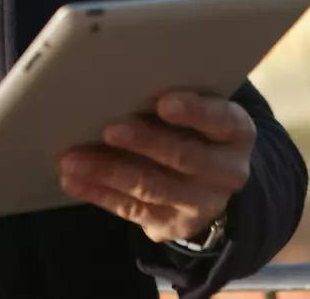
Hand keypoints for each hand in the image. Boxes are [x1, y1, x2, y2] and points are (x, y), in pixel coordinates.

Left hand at [58, 91, 255, 244]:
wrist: (207, 182)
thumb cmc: (189, 127)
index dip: (194, 112)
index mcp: (236, 132)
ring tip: (73, 159)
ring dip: (109, 172)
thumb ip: (168, 99)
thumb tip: (115, 84)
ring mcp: (200, 204)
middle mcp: (226, 171)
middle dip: (144, 143)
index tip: (163, 102)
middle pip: (184, 157)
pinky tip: (73, 179)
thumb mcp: (195, 111)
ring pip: (152, 187)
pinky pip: (132, 209)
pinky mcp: (171, 225)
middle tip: (109, 130)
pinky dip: (98, 193)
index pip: (222, 120)